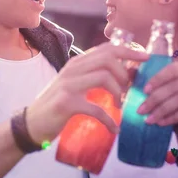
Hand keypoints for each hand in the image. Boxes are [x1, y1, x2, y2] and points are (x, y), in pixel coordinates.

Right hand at [26, 42, 148, 143]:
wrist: (31, 123)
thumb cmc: (57, 104)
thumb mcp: (75, 84)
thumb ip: (95, 76)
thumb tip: (127, 74)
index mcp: (77, 63)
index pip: (107, 48)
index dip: (129, 51)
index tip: (146, 58)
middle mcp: (72, 69)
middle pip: (108, 58)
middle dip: (125, 72)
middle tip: (129, 89)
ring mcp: (68, 85)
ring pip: (104, 77)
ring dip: (118, 93)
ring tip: (119, 106)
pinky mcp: (67, 104)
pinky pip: (96, 108)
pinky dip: (109, 120)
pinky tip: (114, 129)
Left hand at [137, 62, 177, 151]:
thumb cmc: (172, 110)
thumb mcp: (159, 95)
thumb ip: (146, 82)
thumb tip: (130, 70)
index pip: (173, 69)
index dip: (158, 79)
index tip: (143, 91)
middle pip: (176, 85)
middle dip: (155, 98)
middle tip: (140, 110)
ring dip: (162, 110)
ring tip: (148, 120)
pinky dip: (172, 118)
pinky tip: (160, 124)